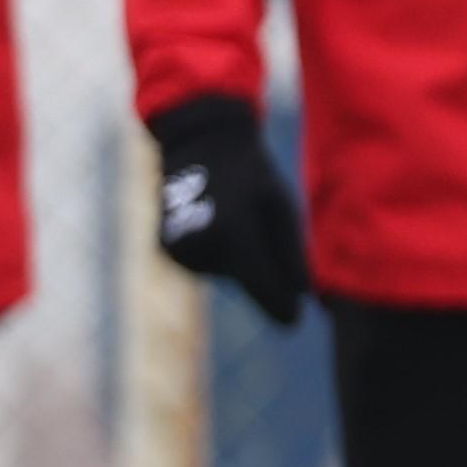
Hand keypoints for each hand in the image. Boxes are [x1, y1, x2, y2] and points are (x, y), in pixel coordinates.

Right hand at [146, 93, 310, 327]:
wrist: (199, 143)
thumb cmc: (251, 174)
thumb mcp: (281, 206)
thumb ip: (291, 252)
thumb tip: (301, 298)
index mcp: (233, 231)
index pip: (261, 283)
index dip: (281, 305)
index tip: (295, 322)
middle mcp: (200, 243)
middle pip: (244, 279)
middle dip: (260, 264)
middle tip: (258, 222)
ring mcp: (177, 249)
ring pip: (223, 273)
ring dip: (236, 256)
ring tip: (233, 215)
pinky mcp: (165, 250)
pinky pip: (203, 265)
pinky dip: (215, 253)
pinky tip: (213, 221)